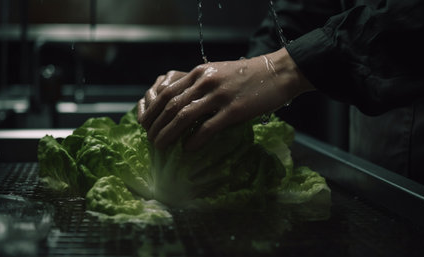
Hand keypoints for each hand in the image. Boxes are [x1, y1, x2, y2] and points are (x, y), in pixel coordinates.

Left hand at [137, 48, 313, 149]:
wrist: (278, 72)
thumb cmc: (248, 75)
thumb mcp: (218, 72)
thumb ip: (199, 84)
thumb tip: (181, 105)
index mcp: (199, 72)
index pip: (166, 92)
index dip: (152, 110)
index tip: (145, 124)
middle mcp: (205, 82)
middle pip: (171, 105)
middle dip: (156, 125)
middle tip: (150, 140)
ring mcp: (219, 95)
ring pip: (184, 116)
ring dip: (169, 134)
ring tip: (161, 147)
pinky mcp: (234, 109)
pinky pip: (208, 127)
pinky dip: (195, 139)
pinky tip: (188, 149)